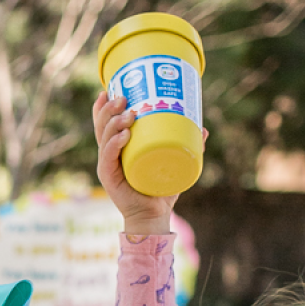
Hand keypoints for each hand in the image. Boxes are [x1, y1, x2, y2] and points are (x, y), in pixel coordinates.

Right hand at [93, 92, 176, 235]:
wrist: (153, 216)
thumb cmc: (160, 190)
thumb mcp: (173, 162)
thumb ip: (187, 146)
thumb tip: (203, 129)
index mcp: (117, 149)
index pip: (104, 124)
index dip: (103, 107)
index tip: (110, 89)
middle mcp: (108, 155)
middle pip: (101, 126)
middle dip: (109, 109)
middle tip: (123, 97)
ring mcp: (106, 166)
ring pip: (103, 138)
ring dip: (113, 123)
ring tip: (129, 114)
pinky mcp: (110, 178)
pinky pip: (108, 157)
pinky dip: (114, 145)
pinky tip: (124, 135)